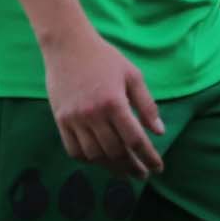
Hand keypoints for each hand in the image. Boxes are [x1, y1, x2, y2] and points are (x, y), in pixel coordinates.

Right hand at [42, 25, 163, 177]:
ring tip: (123, 171)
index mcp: (114, 103)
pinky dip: (88, 159)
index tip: (157, 167)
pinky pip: (74, 149)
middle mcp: (93, 114)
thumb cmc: (104, 58)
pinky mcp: (60, 119)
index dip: (149, 157)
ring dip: (111, 167)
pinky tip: (99, 161)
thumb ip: (147, 105)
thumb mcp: (133, 76)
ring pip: (95, 155)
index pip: (135, 140)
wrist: (67, 46)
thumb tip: (159, 132)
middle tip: (142, 174)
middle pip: (116, 152)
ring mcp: (74, 118)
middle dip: (132, 167)